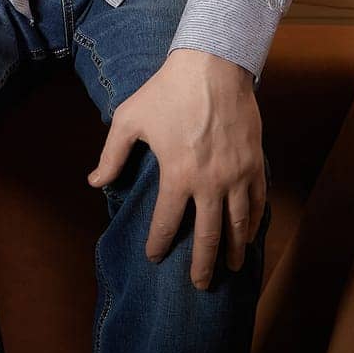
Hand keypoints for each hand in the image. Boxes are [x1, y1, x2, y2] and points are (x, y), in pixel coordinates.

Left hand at [87, 48, 265, 289]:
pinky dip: (255, 224)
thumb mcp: (129, 119)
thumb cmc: (166, 92)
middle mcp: (210, 184)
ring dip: (233, 251)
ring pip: (239, 226)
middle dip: (202, 265)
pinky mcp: (255, 165)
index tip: (154, 256)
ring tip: (229, 268)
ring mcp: (237, 176)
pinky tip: (250, 235)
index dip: (159, 243)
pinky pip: (258, 203)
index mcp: (177, 176)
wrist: (212, 66)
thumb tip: (95, 182)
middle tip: (200, 286)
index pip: (167, 222)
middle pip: (208, 237)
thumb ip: (111, 155)